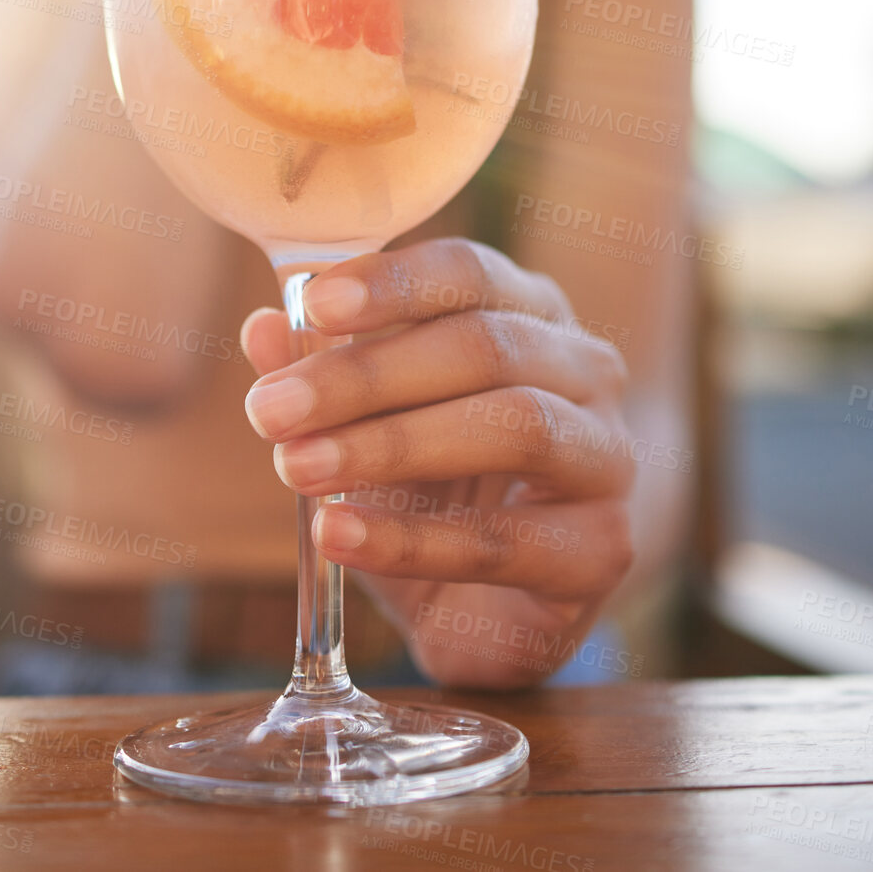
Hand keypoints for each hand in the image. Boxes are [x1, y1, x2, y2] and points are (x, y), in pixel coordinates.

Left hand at [240, 238, 634, 688]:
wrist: (509, 600)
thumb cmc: (437, 484)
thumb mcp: (370, 423)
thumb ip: (326, 373)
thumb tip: (264, 329)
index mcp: (532, 312)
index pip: (471, 272)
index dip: (393, 282)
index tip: (312, 304)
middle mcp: (586, 369)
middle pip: (486, 347)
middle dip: (367, 376)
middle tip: (272, 408)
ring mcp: (608, 457)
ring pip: (516, 426)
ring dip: (392, 445)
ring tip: (297, 468)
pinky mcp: (603, 549)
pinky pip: (505, 539)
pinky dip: (410, 539)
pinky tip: (337, 535)